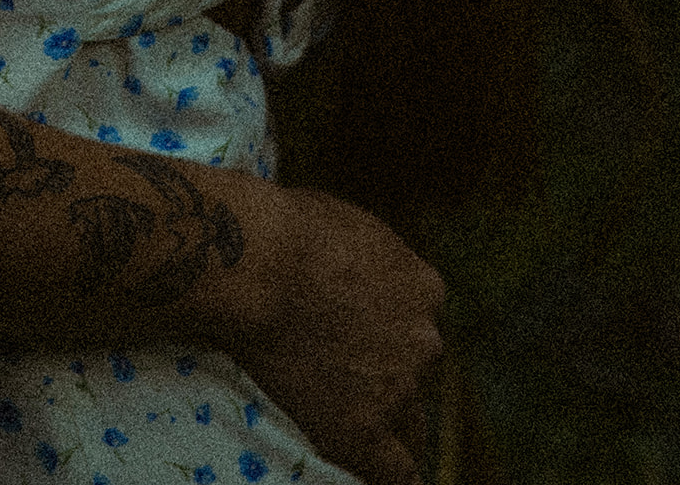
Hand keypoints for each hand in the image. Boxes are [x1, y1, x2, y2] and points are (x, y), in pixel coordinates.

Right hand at [242, 187, 446, 484]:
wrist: (256, 264)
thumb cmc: (284, 227)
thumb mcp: (343, 221)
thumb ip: (363, 254)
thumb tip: (346, 261)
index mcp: (423, 286)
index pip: (419, 317)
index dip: (389, 323)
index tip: (361, 324)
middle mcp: (423, 339)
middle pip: (416, 366)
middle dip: (389, 368)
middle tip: (345, 367)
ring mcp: (397, 388)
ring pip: (409, 420)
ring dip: (386, 418)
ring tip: (351, 419)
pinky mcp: (364, 430)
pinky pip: (395, 472)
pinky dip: (390, 475)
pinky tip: (376, 475)